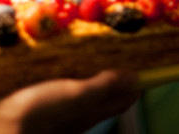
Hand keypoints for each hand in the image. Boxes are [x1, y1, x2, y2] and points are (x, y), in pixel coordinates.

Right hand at [0, 70, 139, 133]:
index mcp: (91, 112)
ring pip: (80, 100)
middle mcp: (78, 118)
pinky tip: (54, 75)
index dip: (133, 86)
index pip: (122, 101)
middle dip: (112, 83)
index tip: (140, 68)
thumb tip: (134, 78)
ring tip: (86, 62)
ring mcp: (58, 118)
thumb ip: (103, 86)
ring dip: (86, 82)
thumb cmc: (40, 113)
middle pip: (103, 101)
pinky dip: (63, 85)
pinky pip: (58, 98)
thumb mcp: (76, 95)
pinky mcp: (38, 114)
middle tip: (114, 60)